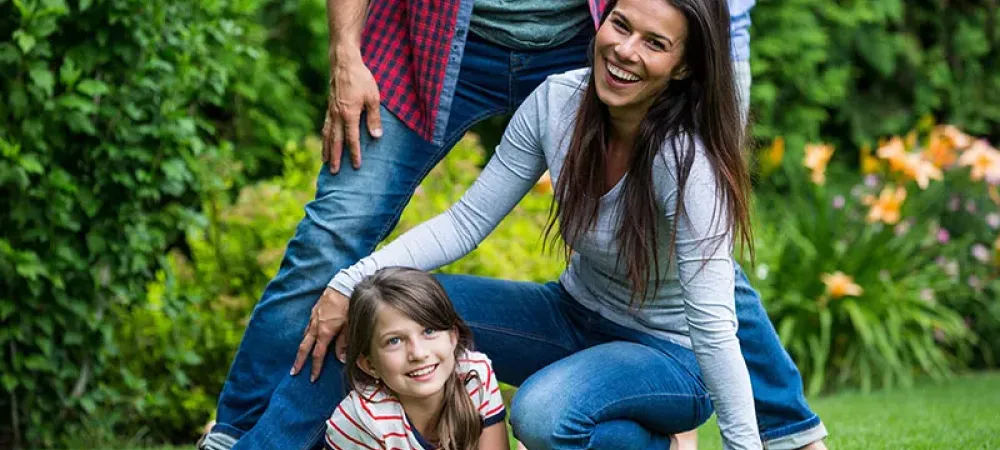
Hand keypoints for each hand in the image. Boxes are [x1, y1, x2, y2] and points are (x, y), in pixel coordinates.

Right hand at [291, 287, 350, 381]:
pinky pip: (308, 326)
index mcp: (325, 332)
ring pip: (305, 335)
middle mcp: (316, 326)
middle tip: (294, 372)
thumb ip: (344, 343)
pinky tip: (309, 336)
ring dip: (302, 347)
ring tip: (300, 356)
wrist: (344, 285)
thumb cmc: (349, 305)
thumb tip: (341, 359)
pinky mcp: (315, 310)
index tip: (312, 378)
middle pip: (304, 347)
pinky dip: (307, 334)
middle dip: (299, 361)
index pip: (317, 354)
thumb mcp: (349, 326)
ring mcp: (314, 317)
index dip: (315, 367)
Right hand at [322, 52, 382, 173]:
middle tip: (334, 172)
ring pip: (327, 135)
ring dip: (326, 150)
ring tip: (325, 162)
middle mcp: (337, 115)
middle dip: (335, 157)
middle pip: (335, 141)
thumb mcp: (373, 98)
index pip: (352, 139)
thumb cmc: (361, 79)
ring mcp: (331, 111)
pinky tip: (325, 142)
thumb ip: (374, 118)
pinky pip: (325, 126)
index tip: (356, 166)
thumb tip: (376, 137)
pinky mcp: (329, 107)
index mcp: (349, 114)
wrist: (344, 63)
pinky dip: (324, 137)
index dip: (354, 153)